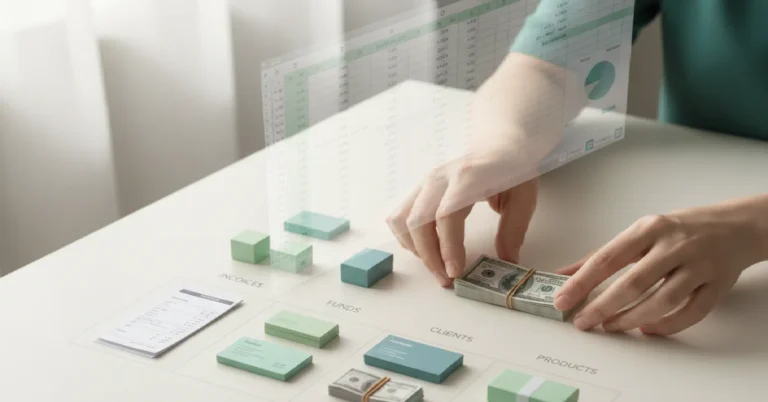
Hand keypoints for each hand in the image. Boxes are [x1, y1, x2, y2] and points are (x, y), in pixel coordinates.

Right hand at [387, 168, 538, 286]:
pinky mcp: (419, 189)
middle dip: (429, 257)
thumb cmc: (511, 169)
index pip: (446, 216)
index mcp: (467, 178)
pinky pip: (399, 216)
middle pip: (418, 222)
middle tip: (446, 279)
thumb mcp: (523, 198)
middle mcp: (439, 179)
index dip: (447, 247)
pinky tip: (425, 250)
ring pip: (402, 220)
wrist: (498, 141)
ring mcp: (425, 183)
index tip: (455, 271)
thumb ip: (513, 230)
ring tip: (435, 266)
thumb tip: (506, 262)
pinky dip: (406, 238)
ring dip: (414, 249)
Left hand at [554, 198, 767, 335]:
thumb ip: (602, 255)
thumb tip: (564, 274)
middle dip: (603, 306)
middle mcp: (674, 245)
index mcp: (649, 229)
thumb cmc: (679, 230)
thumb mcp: (640, 233)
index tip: (562, 300)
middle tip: (583, 322)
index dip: (582, 282)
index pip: (608, 258)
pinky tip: (646, 329)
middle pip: (633, 282)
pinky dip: (666, 326)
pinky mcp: (717, 286)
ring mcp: (698, 266)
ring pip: (662, 300)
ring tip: (610, 326)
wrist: (735, 226)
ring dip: (632, 318)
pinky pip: (690, 313)